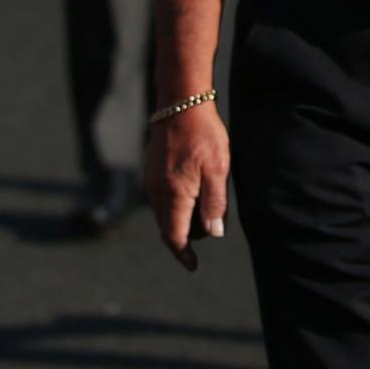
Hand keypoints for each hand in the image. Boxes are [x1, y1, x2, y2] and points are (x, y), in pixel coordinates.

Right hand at [146, 101, 229, 271]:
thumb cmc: (203, 135)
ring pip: (162, 214)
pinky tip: (189, 193)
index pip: (174, 237)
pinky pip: (159, 199)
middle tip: (205, 234)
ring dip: (178, 222)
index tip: (193, 266)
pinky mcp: (151, 170)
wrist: (180, 102)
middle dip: (183, 239)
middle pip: (166, 229)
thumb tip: (214, 233)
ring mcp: (151, 181)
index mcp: (174, 195)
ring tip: (201, 211)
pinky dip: (173, 206)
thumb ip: (215, 203)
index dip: (183, 255)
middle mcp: (157, 192)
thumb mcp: (218, 169)